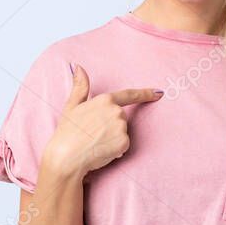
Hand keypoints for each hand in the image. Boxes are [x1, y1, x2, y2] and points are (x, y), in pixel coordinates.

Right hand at [44, 63, 162, 177]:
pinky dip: (114, 149)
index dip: (146, 94)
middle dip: (111, 125)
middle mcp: (116, 112)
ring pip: (122, 133)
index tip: (159, 93)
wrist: (66, 157)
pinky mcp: (124, 143)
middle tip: (92, 133)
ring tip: (95, 142)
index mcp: (105, 100)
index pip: (129, 95)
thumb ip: (80, 86)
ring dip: (112, 138)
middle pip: (121, 118)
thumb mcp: (72, 105)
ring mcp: (121, 128)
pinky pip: (123, 146)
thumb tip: (78, 67)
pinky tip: (101, 150)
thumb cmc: (67, 132)